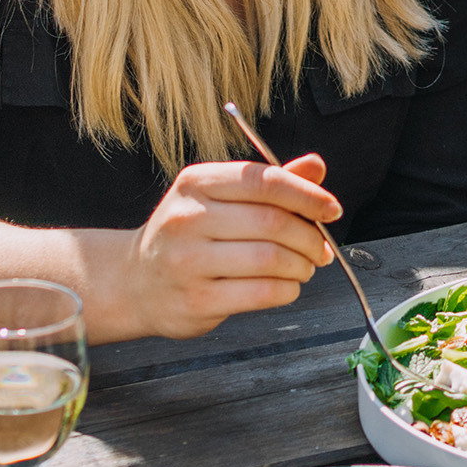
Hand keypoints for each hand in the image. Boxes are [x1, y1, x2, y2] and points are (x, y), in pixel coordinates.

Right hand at [117, 154, 340, 338]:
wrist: (135, 282)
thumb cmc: (189, 236)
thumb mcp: (220, 198)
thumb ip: (270, 183)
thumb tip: (317, 166)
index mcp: (197, 183)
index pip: (264, 181)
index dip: (307, 195)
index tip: (331, 209)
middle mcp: (187, 218)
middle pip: (272, 222)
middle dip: (309, 237)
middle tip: (321, 248)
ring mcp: (188, 261)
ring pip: (270, 259)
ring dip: (301, 265)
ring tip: (305, 266)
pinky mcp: (195, 300)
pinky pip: (261, 293)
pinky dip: (287, 290)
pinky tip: (287, 286)